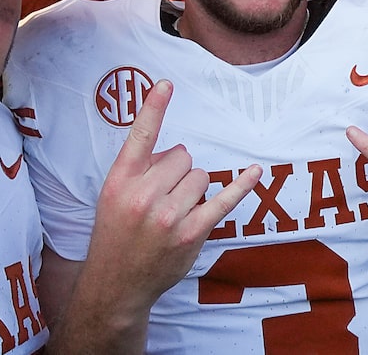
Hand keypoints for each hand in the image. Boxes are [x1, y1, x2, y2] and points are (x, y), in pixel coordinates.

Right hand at [82, 80, 260, 310]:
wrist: (116, 283)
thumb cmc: (115, 233)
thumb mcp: (112, 195)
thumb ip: (139, 168)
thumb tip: (173, 153)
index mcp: (120, 180)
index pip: (139, 136)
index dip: (153, 107)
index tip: (167, 84)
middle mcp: (143, 195)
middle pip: (180, 156)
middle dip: (176, 171)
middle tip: (160, 196)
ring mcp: (168, 216)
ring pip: (200, 176)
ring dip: (192, 189)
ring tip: (172, 211)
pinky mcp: (191, 233)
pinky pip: (222, 200)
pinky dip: (241, 185)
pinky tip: (255, 172)